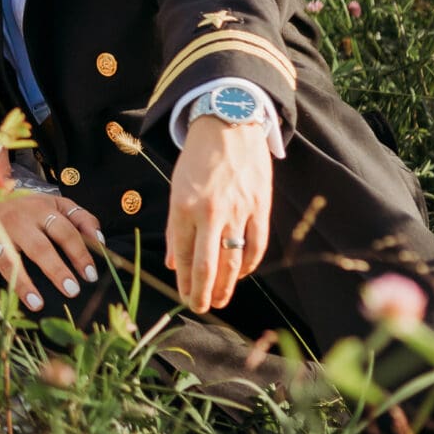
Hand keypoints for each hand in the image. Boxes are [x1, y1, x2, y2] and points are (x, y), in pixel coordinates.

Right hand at [0, 188, 105, 312]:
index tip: (90, 275)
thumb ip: (81, 218)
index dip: (79, 253)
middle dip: (56, 270)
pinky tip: (0, 305)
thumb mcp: (55, 204)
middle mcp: (18, 221)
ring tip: (38, 305)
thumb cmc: (28, 210)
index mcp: (40, 209)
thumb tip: (100, 242)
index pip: (65, 231)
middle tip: (72, 290)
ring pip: (8, 260)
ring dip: (22, 284)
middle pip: (38, 247)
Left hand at [166, 113, 274, 312]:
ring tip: (220, 300)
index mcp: (183, 207)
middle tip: (200, 308)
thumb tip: (173, 264)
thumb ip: (176, 228)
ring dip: (227, 285)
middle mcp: (210, 211)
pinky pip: (256, 245)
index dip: (184, 281)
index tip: (184, 298)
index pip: (184, 255)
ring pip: (233, 260)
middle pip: (208, 265)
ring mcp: (238, 210)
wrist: (229, 125)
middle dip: (204, 293)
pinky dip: (248, 264)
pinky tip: (240, 274)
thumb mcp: (176, 189)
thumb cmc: (197, 159)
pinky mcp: (260, 206)